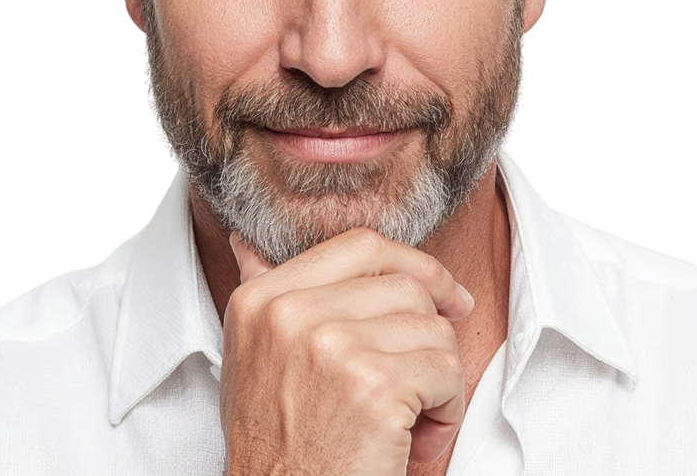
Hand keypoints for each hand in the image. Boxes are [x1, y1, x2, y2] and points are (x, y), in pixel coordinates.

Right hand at [220, 227, 475, 475]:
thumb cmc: (278, 450)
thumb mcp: (254, 360)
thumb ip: (267, 298)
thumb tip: (248, 247)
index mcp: (261, 301)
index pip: (361, 246)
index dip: (413, 265)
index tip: (442, 293)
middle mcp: (289, 315)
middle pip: (406, 286)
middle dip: (431, 333)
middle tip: (424, 376)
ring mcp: (331, 347)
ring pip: (434, 329)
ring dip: (439, 378)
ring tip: (410, 416)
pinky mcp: (374, 386)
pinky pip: (448, 372)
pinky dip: (448, 409)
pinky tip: (416, 437)